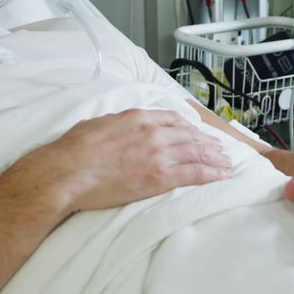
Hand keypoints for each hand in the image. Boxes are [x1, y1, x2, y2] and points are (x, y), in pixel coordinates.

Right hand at [21, 109, 231, 213]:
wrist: (67, 171)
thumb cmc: (74, 150)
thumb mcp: (98, 123)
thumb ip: (118, 123)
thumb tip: (121, 126)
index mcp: (139, 117)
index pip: (174, 119)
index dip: (190, 127)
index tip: (197, 133)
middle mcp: (154, 132)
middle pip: (190, 135)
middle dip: (207, 142)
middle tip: (220, 149)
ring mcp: (159, 153)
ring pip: (197, 152)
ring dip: (215, 158)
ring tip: (226, 163)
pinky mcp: (160, 176)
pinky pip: (194, 173)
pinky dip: (211, 174)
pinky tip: (221, 175)